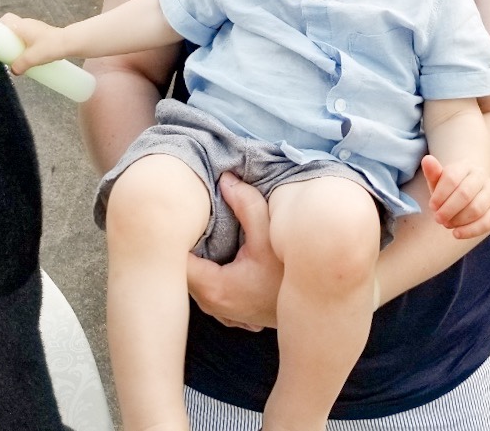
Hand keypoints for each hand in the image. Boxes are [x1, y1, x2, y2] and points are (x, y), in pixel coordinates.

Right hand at [0, 12, 65, 74]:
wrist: (69, 43)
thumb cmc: (50, 46)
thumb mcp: (31, 58)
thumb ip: (19, 65)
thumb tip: (13, 71)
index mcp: (21, 26)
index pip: (5, 19)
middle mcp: (27, 24)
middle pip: (11, 26)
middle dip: (6, 38)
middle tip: (4, 50)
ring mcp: (35, 28)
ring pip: (20, 33)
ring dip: (16, 42)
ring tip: (15, 55)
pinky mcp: (41, 34)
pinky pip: (28, 37)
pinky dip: (24, 45)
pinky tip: (27, 56)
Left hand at [186, 172, 282, 330]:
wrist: (315, 305)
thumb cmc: (290, 274)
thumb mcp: (270, 233)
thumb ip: (246, 203)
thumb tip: (225, 179)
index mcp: (213, 287)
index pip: (174, 257)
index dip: (176, 230)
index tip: (182, 210)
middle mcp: (211, 303)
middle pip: (181, 266)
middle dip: (184, 239)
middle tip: (191, 212)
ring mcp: (220, 309)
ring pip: (194, 275)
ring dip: (197, 253)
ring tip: (203, 226)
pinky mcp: (229, 309)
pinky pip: (207, 284)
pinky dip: (208, 266)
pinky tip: (219, 248)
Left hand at [421, 154, 489, 239]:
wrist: (469, 190)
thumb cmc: (450, 187)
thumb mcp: (439, 180)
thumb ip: (432, 172)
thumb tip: (427, 160)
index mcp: (465, 166)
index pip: (452, 178)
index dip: (440, 195)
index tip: (432, 206)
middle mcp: (482, 176)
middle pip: (464, 194)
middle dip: (448, 210)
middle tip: (438, 219)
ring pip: (476, 209)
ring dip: (458, 220)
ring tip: (447, 224)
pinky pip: (488, 221)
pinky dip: (471, 230)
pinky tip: (457, 234)